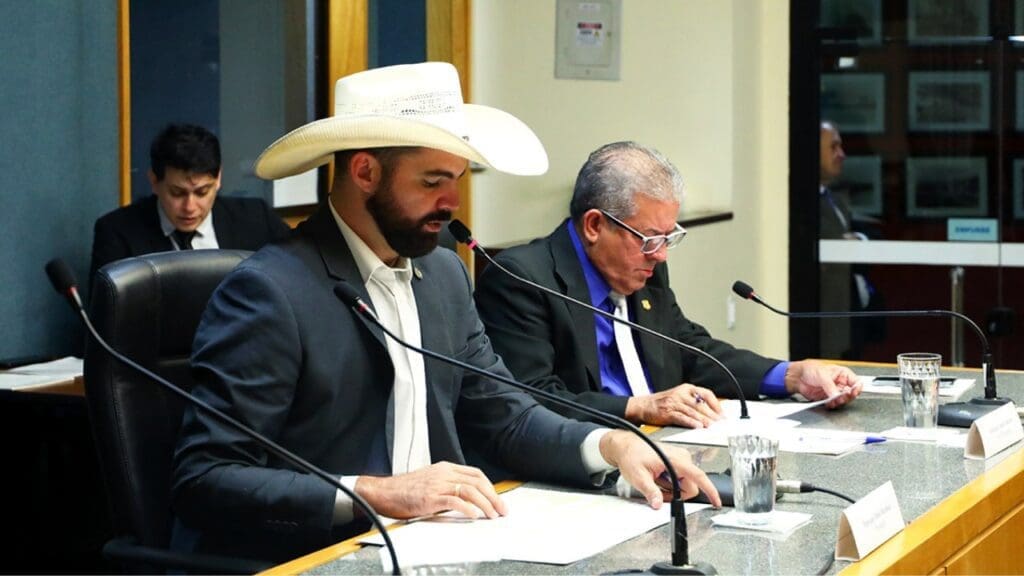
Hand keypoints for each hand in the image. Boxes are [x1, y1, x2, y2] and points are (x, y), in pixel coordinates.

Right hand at [355, 461, 506, 519]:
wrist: (383, 492)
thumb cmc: (405, 490)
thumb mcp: (431, 481)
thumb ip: (448, 485)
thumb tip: (468, 499)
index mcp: (445, 468)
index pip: (476, 474)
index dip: (490, 487)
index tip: (497, 500)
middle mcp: (444, 473)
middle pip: (477, 482)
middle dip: (493, 497)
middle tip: (501, 510)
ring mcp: (437, 484)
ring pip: (469, 490)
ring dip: (485, 504)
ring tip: (491, 515)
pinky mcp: (430, 497)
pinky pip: (454, 500)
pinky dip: (467, 508)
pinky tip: (474, 515)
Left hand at [599, 430, 720, 508]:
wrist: (626, 446)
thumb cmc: (631, 455)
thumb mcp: (638, 477)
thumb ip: (650, 492)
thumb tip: (658, 505)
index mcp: (675, 460)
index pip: (698, 476)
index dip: (710, 490)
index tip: (716, 501)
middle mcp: (682, 458)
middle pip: (690, 487)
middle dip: (676, 494)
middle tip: (658, 491)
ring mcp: (681, 459)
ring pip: (685, 485)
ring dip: (672, 489)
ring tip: (656, 481)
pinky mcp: (678, 462)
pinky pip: (681, 480)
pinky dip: (671, 484)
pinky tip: (659, 478)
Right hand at [624, 384, 722, 427]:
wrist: (643, 405)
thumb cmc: (662, 403)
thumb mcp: (680, 397)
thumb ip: (694, 402)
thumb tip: (712, 414)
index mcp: (686, 388)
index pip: (706, 394)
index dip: (716, 405)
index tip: (723, 415)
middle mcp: (681, 393)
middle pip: (701, 405)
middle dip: (712, 415)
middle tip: (720, 424)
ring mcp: (674, 402)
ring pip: (693, 412)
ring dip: (704, 420)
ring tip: (712, 427)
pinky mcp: (667, 412)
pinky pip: (681, 417)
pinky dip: (690, 422)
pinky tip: (697, 426)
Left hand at [784, 360, 861, 407]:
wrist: (798, 377)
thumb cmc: (810, 369)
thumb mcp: (823, 375)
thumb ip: (830, 386)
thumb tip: (837, 395)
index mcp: (843, 374)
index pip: (856, 382)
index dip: (857, 388)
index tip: (853, 392)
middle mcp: (840, 383)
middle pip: (850, 393)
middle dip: (847, 397)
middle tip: (841, 397)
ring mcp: (834, 391)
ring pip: (842, 400)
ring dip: (839, 402)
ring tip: (834, 400)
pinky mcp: (827, 398)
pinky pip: (833, 403)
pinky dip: (832, 405)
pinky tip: (828, 403)